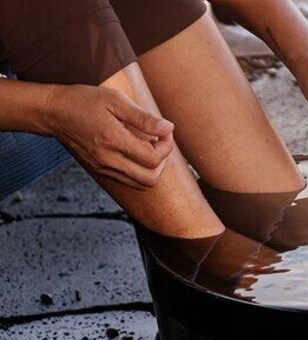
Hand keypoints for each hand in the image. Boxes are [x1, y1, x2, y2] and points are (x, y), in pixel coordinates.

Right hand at [44, 84, 174, 189]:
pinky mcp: (100, 170)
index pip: (153, 158)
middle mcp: (108, 160)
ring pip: (141, 184)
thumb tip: (168, 128)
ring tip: (150, 148)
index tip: (164, 130)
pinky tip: (136, 152)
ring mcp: (103, 168)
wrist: (53, 112)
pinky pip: (128, 181)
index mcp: (113, 141)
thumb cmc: (83, 101)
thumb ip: (143, 117)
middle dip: (163, 161)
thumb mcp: (115, 100)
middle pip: (151, 178)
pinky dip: (140, 171)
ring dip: (153, 169)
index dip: (166, 145)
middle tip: (160, 142)